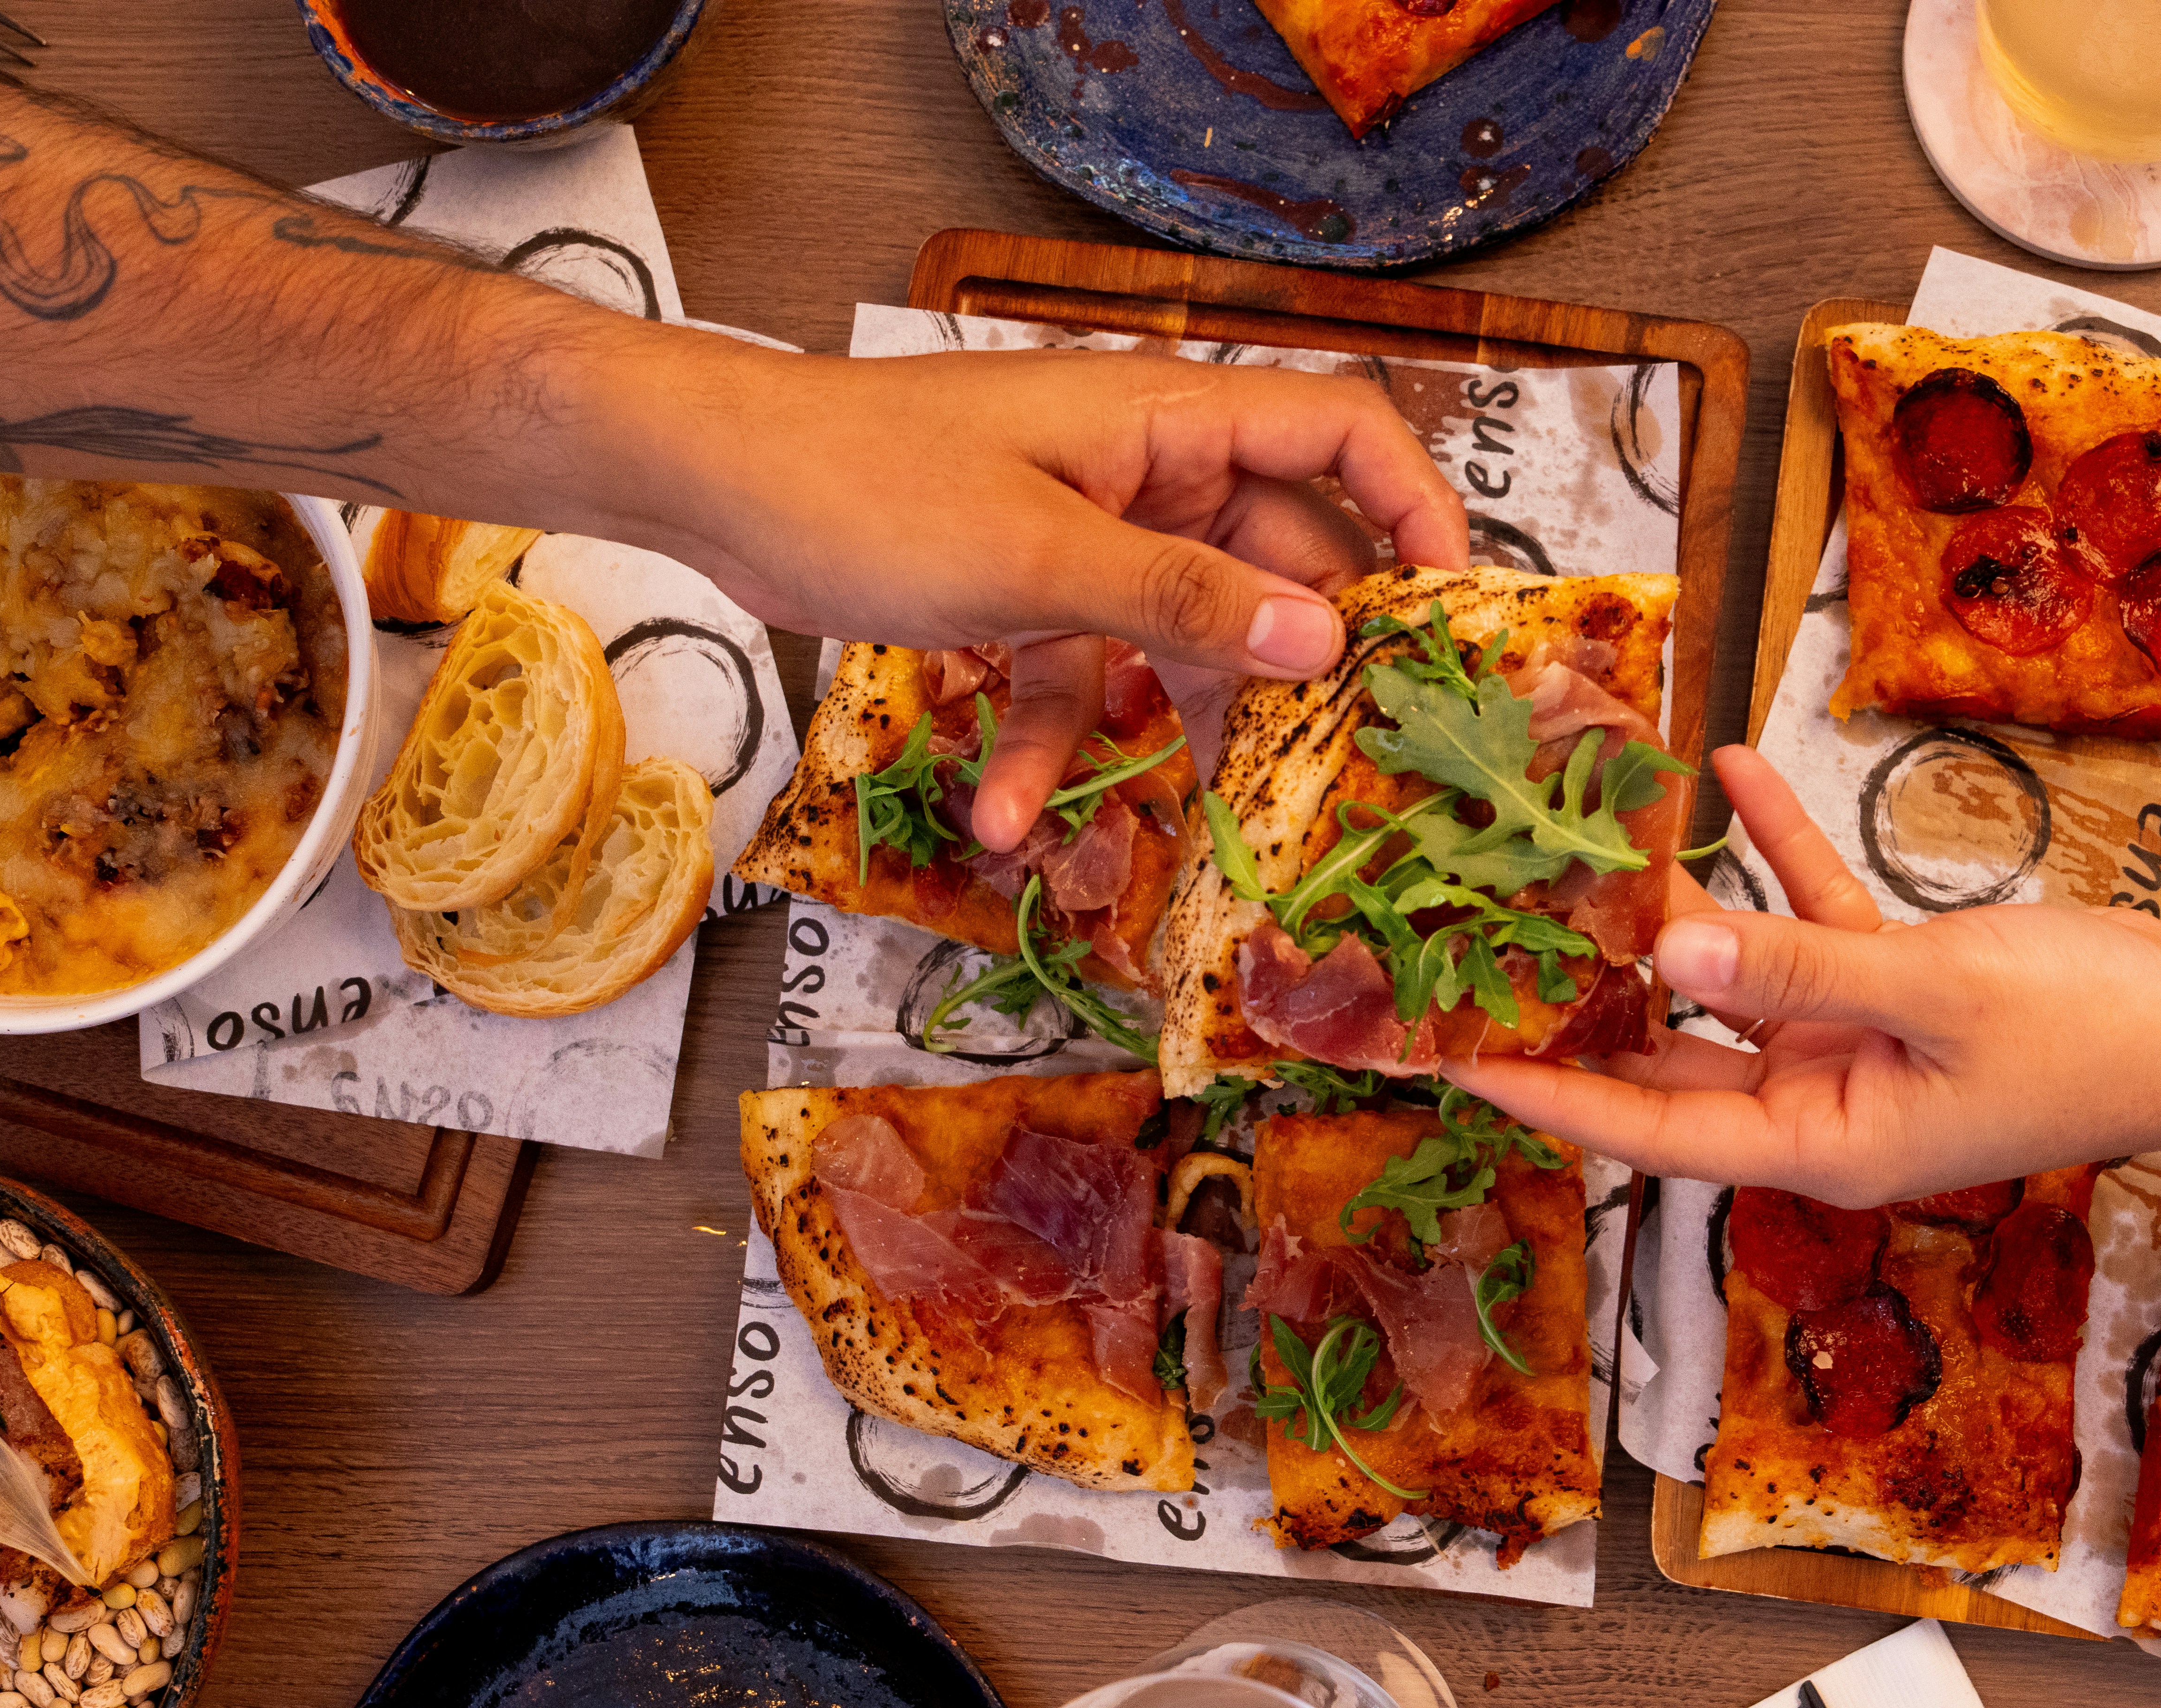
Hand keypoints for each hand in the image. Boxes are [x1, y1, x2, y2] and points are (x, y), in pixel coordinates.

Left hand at [649, 347, 1467, 849]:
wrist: (710, 482)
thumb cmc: (865, 485)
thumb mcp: (1037, 558)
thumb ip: (1184, 601)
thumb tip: (1322, 644)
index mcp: (1170, 422)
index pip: (1342, 435)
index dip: (1415, 511)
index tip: (1450, 616)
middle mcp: (1148, 473)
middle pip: (1273, 565)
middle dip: (1295, 670)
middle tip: (1338, 769)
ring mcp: (1090, 534)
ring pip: (1178, 641)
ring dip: (1165, 734)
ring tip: (1187, 832)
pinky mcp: (1030, 591)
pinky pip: (1079, 676)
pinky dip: (1049, 747)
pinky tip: (1003, 820)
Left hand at [1444, 746, 2160, 1203]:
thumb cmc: (2089, 1036)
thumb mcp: (1928, 995)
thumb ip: (1794, 969)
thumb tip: (1668, 944)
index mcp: (1821, 1144)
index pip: (1650, 1131)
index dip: (1552, 1093)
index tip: (1458, 1059)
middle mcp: (1822, 1106)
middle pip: (1673, 1052)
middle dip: (1591, 990)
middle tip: (1490, 934)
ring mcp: (1857, 1049)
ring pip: (1735, 972)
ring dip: (1679, 899)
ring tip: (1589, 827)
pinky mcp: (1898, 992)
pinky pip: (1812, 919)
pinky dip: (1776, 852)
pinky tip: (1725, 771)